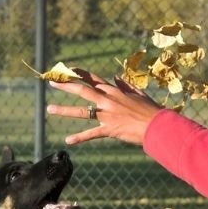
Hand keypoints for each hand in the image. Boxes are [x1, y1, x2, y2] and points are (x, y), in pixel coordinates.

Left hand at [47, 70, 161, 145]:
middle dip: (66, 85)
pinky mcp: (110, 129)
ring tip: (49, 109)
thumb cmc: (151, 110)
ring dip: (65, 110)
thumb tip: (116, 76)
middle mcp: (108, 100)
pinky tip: (68, 140)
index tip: (68, 69)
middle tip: (51, 82)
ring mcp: (107, 115)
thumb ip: (126, 85)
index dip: (79, 73)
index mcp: (115, 91)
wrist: (158, 125)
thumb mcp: (138, 94)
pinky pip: (91, 133)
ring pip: (82, 112)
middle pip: (83, 90)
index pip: (93, 79)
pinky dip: (79, 137)